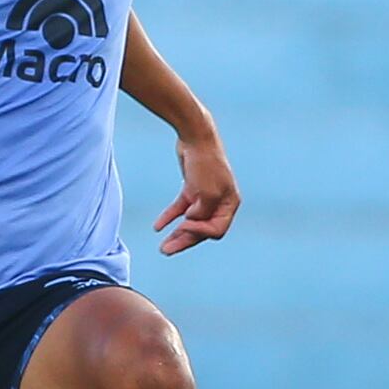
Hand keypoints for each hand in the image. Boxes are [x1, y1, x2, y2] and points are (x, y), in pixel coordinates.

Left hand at [153, 131, 239, 252]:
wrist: (195, 137)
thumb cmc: (205, 164)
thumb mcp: (205, 193)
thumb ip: (201, 214)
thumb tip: (190, 225)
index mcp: (230, 204)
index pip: (216, 230)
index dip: (199, 232)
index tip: (184, 225)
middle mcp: (220, 202)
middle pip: (202, 229)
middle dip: (184, 240)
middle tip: (166, 251)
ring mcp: (205, 196)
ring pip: (190, 221)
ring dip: (176, 233)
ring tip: (162, 246)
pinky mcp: (191, 189)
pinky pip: (180, 208)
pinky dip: (170, 217)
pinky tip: (157, 226)